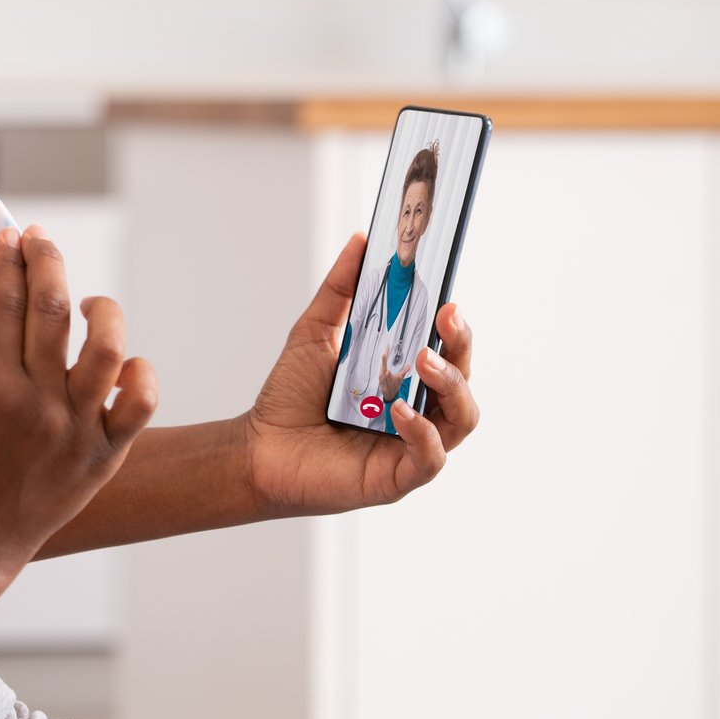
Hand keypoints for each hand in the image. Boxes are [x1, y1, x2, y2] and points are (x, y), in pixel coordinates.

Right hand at [0, 228, 156, 582]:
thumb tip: (20, 295)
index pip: (6, 302)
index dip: (10, 260)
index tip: (12, 235)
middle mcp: (36, 404)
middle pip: (51, 309)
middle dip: (46, 261)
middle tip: (41, 240)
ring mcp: (75, 430)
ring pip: (106, 345)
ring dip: (101, 308)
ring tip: (90, 304)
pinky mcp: (105, 454)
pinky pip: (140, 400)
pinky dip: (139, 371)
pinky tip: (123, 364)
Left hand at [243, 232, 480, 513]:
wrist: (257, 449)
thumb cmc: (289, 398)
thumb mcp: (314, 333)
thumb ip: (341, 289)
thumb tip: (361, 240)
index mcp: (404, 378)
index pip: (447, 350)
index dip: (456, 328)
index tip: (449, 301)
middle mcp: (418, 410)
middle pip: (463, 379)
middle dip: (461, 348)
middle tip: (446, 321)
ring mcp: (412, 445)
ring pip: (461, 417)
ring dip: (450, 385)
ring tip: (422, 362)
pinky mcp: (398, 477)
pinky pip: (430, 458)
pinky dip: (422, 432)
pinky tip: (401, 412)